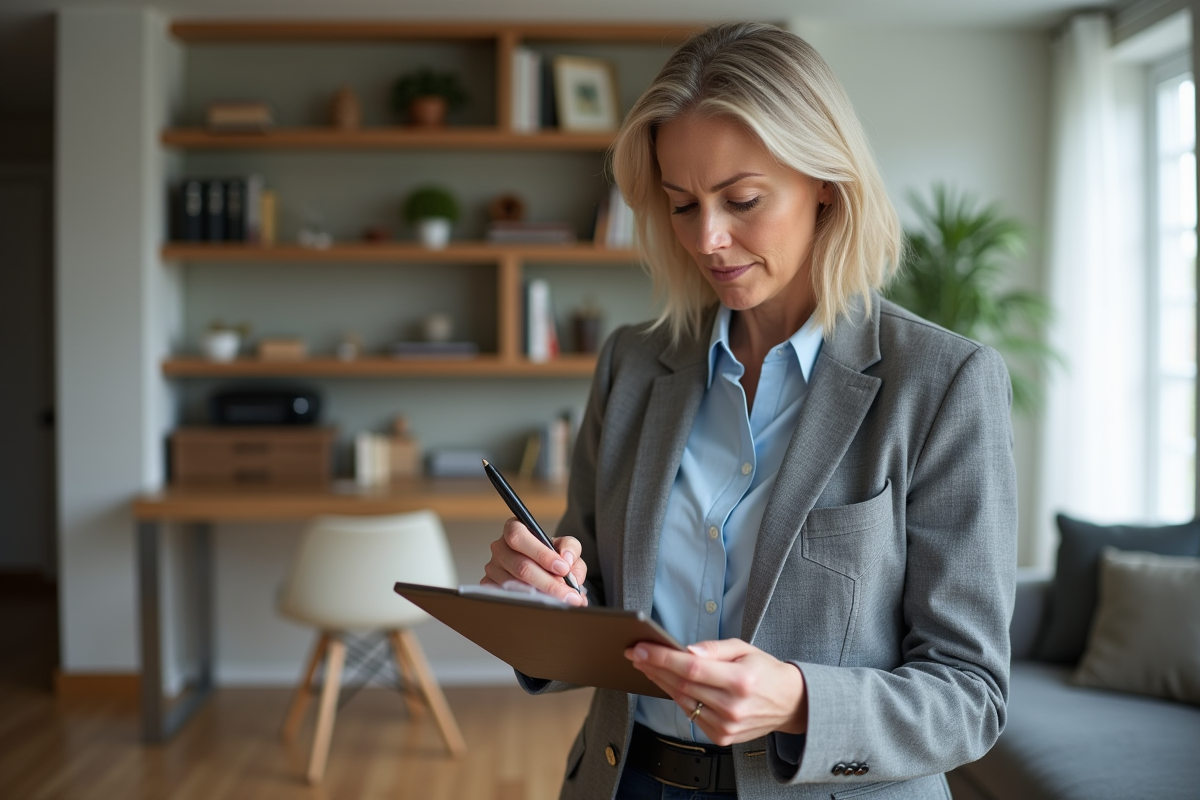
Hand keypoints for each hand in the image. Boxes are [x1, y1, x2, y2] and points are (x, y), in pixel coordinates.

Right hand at [481, 517, 588, 605]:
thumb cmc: (551, 554)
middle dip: (548, 583)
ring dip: (542, 596)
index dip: (541, 554)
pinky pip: (507, 598)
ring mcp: (492, 568)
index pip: (519, 537)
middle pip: (521, 567)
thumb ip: (570, 548)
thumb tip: (566, 560)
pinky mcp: (490, 586)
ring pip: (515, 586)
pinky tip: (545, 605)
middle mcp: (500, 548)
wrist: (543, 568)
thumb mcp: (564, 545)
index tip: (563, 569)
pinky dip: (528, 603)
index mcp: (514, 529)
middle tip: (569, 594)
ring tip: (563, 602)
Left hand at [626, 638, 806, 745]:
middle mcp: (732, 706)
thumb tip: (687, 651)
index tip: (641, 648)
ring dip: (660, 682)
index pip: (691, 668)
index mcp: (740, 681)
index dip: (662, 658)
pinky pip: (691, 714)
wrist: (789, 703)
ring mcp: (726, 725)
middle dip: (654, 667)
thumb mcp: (745, 649)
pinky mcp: (722, 737)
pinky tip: (667, 684)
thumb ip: (715, 649)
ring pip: (682, 701)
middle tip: (636, 654)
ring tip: (646, 666)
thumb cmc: (765, 672)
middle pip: (682, 685)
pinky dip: (677, 697)